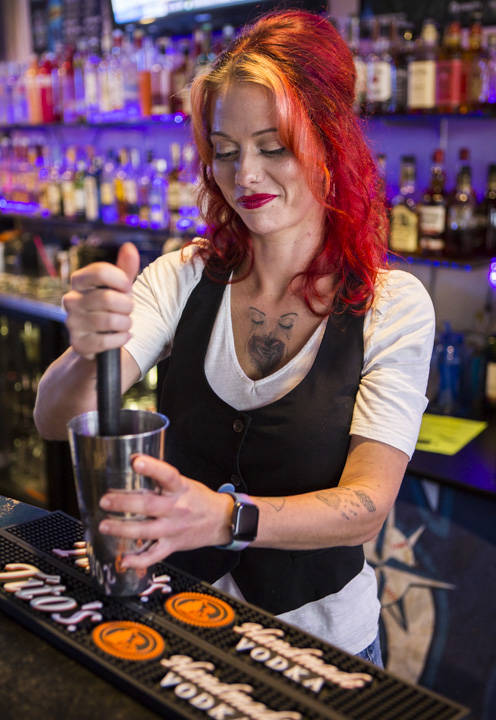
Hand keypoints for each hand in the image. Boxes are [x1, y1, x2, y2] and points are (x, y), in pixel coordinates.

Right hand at [62, 242, 139, 359]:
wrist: (101, 338)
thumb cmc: (112, 307)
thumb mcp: (119, 287)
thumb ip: (125, 268)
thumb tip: (129, 247)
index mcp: (78, 281)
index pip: (100, 271)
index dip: (121, 279)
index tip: (127, 287)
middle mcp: (70, 300)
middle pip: (107, 298)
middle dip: (127, 305)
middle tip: (128, 309)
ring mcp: (72, 323)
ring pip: (109, 320)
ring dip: (126, 323)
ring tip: (126, 323)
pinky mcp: (78, 344)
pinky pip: (106, 341)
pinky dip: (121, 339)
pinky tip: (122, 336)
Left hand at [98, 455, 233, 569]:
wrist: (220, 520)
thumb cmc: (199, 500)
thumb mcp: (184, 484)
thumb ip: (162, 480)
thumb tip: (134, 465)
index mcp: (180, 489)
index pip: (167, 475)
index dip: (152, 468)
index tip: (136, 461)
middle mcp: (177, 508)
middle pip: (148, 506)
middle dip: (124, 503)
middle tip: (105, 500)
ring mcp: (174, 528)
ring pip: (146, 531)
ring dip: (122, 529)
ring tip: (105, 525)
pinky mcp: (173, 545)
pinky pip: (154, 555)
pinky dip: (138, 560)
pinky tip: (124, 559)